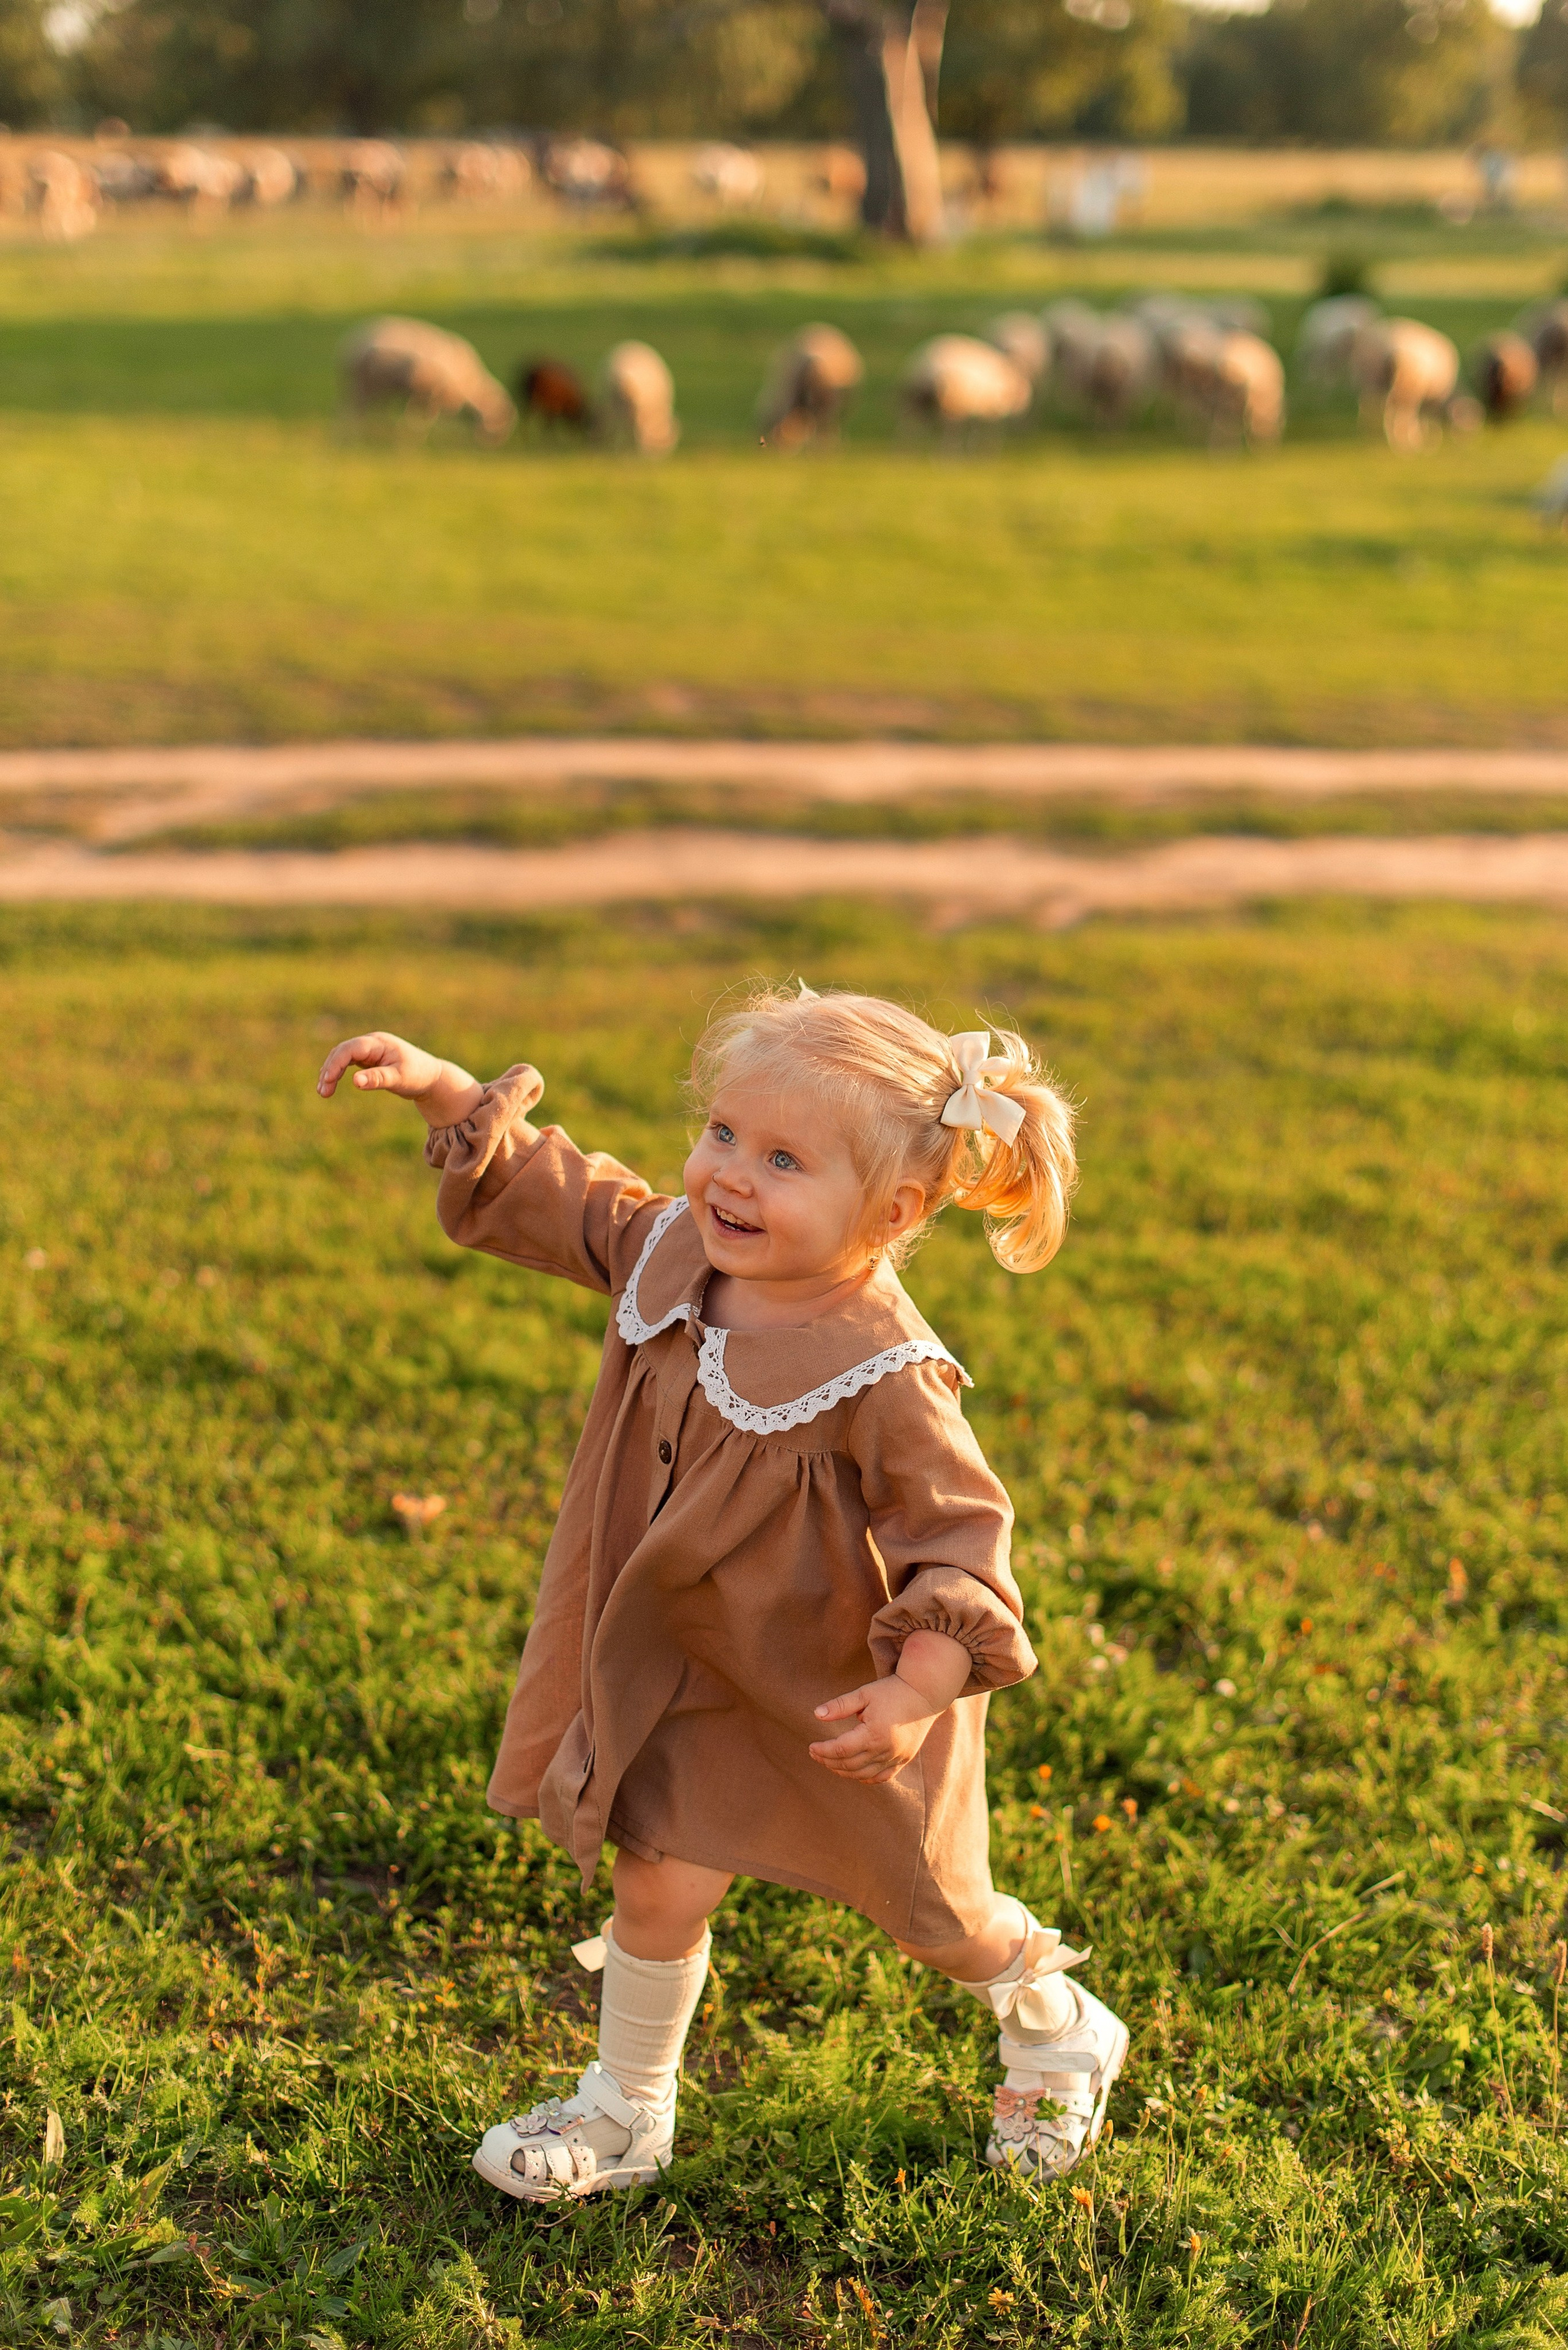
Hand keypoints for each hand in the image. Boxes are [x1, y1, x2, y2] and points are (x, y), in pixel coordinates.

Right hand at [316, 1032, 483, 1125]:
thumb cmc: (418, 1076)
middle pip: (342, 1051)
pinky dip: (338, 1072)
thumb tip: (355, 1082)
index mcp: (379, 1043)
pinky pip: (347, 1061)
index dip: (335, 1064)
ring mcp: (369, 1049)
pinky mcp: (369, 1058)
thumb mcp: (399, 1079)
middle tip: (323, 1093)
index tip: (327, 1081)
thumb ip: (377, 1079)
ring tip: (323, 1092)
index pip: (350, 1049)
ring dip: (331, 1071)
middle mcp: (372, 1043)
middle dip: (330, 1070)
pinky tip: (330, 1084)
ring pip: (342, 1056)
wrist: (431, 1076)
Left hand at [809, 1674, 941, 1783]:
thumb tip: (816, 1714)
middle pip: (849, 1765)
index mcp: (873, 1734)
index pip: (841, 1750)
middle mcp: (885, 1751)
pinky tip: (854, 1772)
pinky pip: (882, 1777)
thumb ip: (840, 1705)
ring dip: (844, 1772)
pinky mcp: (904, 1760)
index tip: (811, 1747)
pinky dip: (865, 1778)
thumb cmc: (892, 1691)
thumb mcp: (864, 1694)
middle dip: (829, 1762)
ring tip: (830, 1762)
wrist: (926, 1693)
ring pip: (863, 1775)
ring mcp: (896, 1758)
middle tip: (816, 1754)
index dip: (823, 1751)